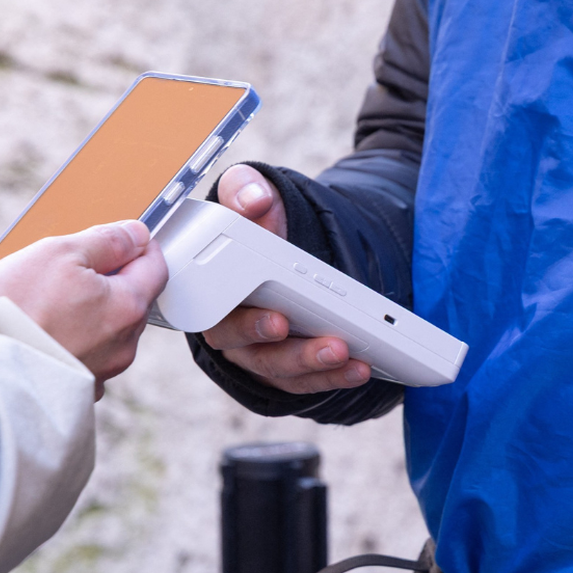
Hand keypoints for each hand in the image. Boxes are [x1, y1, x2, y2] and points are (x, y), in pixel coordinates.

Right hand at [0, 220, 167, 398]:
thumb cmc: (16, 311)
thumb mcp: (60, 253)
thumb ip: (105, 241)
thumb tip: (135, 234)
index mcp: (127, 308)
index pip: (156, 267)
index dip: (140, 245)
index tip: (124, 237)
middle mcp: (122, 345)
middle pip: (131, 299)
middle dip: (108, 279)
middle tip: (70, 267)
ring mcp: (102, 371)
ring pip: (106, 328)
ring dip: (87, 310)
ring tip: (45, 300)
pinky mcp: (77, 388)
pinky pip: (84, 354)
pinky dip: (71, 338)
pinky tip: (42, 329)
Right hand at [201, 165, 370, 393]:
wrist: (277, 247)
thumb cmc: (256, 226)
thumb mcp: (248, 200)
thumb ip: (242, 191)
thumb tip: (254, 200)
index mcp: (212, 295)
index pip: (220, 319)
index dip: (247, 325)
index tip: (277, 320)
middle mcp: (230, 332)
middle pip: (255, 354)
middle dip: (294, 352)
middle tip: (330, 343)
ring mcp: (257, 354)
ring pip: (282, 371)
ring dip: (318, 366)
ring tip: (351, 355)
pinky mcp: (282, 369)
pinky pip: (304, 381)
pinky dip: (332, 377)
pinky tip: (360, 368)